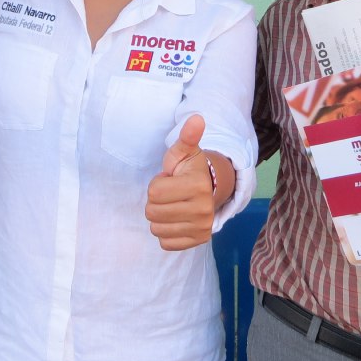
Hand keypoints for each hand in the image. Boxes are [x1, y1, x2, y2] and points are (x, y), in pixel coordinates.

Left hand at [145, 115, 215, 250]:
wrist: (208, 191)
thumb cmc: (189, 169)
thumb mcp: (185, 151)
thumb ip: (188, 136)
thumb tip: (196, 118)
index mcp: (198, 186)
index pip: (154, 192)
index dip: (157, 184)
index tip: (170, 180)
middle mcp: (203, 210)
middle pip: (152, 212)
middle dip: (156, 201)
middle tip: (171, 194)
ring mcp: (202, 228)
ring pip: (156, 228)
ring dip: (160, 217)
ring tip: (174, 205)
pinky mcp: (198, 241)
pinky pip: (165, 242)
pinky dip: (166, 231)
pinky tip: (176, 219)